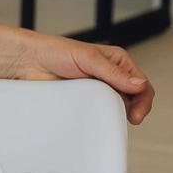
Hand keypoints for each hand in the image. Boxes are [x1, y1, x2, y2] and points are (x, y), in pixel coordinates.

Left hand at [11, 32, 154, 124]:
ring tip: (110, 116)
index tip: (136, 115)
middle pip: (133, 98)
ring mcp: (98, 89)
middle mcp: (110, 76)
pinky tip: (97, 118)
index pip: (142, 84)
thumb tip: (139, 85)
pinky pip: (98, 112)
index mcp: (117, 62)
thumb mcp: (88, 58)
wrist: (29, 62)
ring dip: (116, 113)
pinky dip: (100, 116)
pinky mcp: (84, 100)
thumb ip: (113, 72)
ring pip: (116, 106)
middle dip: (134, 109)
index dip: (143, 101)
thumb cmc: (55, 52)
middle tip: (129, 120)